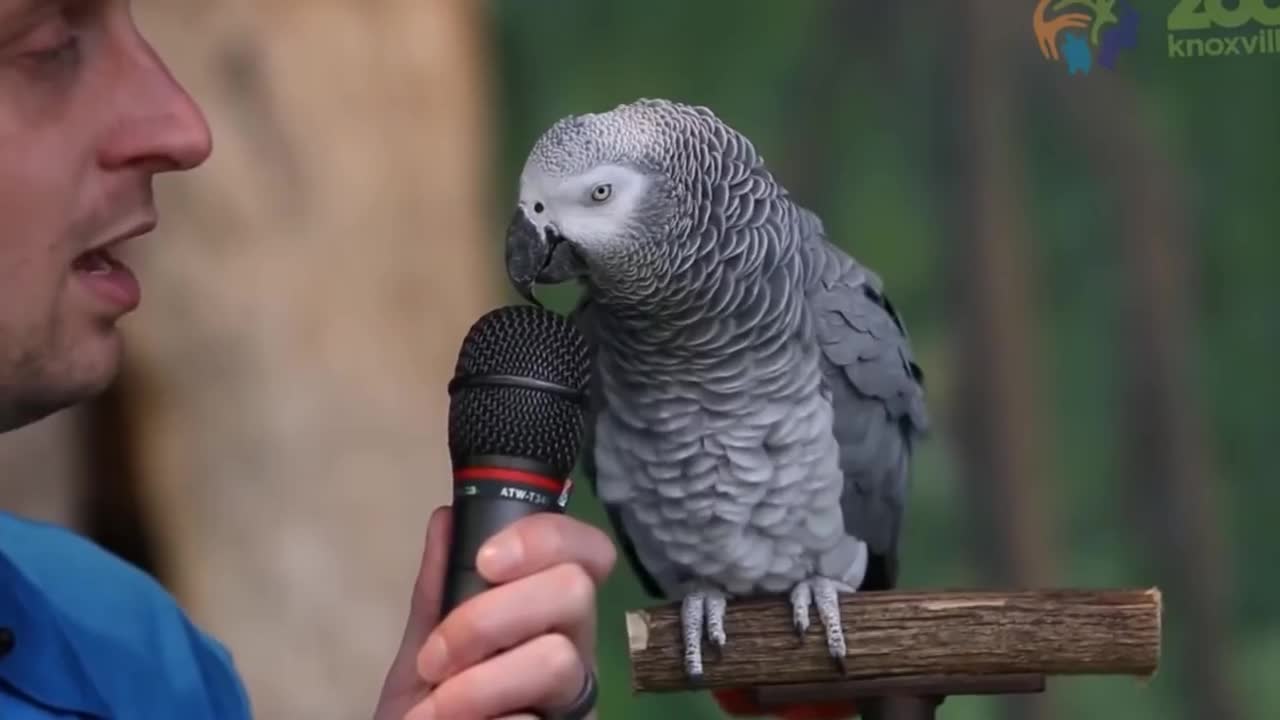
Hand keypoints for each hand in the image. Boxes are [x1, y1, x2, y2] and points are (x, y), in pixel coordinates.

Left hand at [373, 505, 616, 719]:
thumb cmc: (432, 705)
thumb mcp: (425, 643)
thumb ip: (439, 589)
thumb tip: (447, 518)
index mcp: (548, 610)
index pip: (586, 550)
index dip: (545, 538)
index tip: (485, 561)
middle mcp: (575, 647)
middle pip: (574, 590)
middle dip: (490, 618)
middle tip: (436, 657)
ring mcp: (576, 698)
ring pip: (559, 659)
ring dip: (479, 684)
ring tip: (435, 710)